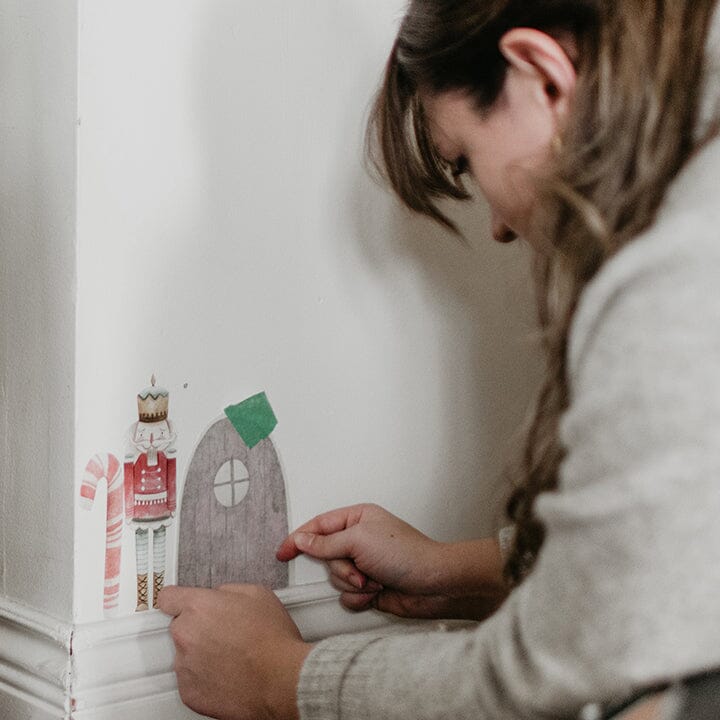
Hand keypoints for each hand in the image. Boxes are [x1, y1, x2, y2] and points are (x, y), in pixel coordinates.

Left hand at [158, 584, 311, 719]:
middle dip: (197, 628)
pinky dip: (204, 678)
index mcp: (199, 606)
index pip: (167, 598)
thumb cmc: (272, 639)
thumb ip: (228, 590)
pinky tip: (227, 673)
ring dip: (201, 654)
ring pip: (185, 654)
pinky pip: (190, 680)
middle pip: (179, 626)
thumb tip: (219, 596)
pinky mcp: (188, 692)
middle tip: (224, 633)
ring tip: (230, 656)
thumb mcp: (257, 593)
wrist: (281, 678)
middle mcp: (186, 634)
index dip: (177, 600)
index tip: (180, 604)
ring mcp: (185, 665)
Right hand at [277, 503, 506, 619]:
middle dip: (341, 568)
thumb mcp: (359, 540)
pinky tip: (376, 592)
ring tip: (374, 580)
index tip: (282, 552)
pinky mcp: (369, 586)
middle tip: (359, 568)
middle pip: (326, 557)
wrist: (434, 585)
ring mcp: (364, 564)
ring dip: (352, 583)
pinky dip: (359, 597)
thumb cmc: (406, 553)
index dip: (299, 538)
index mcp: (357, 518)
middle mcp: (360, 540)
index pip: (319, 526)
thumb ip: (326, 543)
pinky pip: (346, 595)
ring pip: (335, 578)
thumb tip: (303, 540)